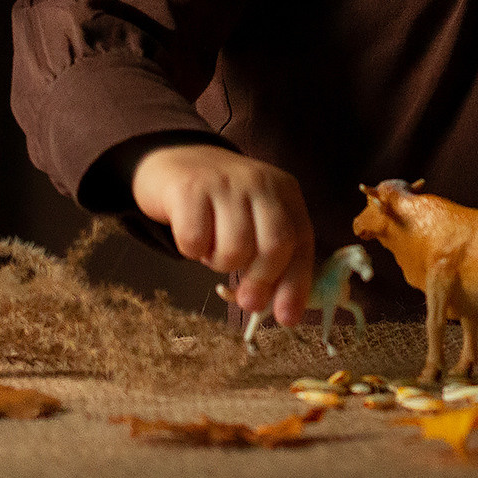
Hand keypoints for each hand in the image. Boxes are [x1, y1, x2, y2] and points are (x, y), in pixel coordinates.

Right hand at [130, 143, 314, 327]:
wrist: (175, 159)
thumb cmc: (222, 203)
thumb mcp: (256, 219)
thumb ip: (273, 258)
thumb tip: (284, 313)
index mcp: (285, 192)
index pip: (302, 241)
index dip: (297, 284)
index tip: (287, 319)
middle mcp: (261, 182)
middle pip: (275, 245)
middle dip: (262, 280)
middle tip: (246, 298)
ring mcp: (226, 183)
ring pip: (234, 249)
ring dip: (220, 263)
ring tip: (213, 247)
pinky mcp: (190, 188)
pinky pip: (195, 242)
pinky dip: (191, 250)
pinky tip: (192, 232)